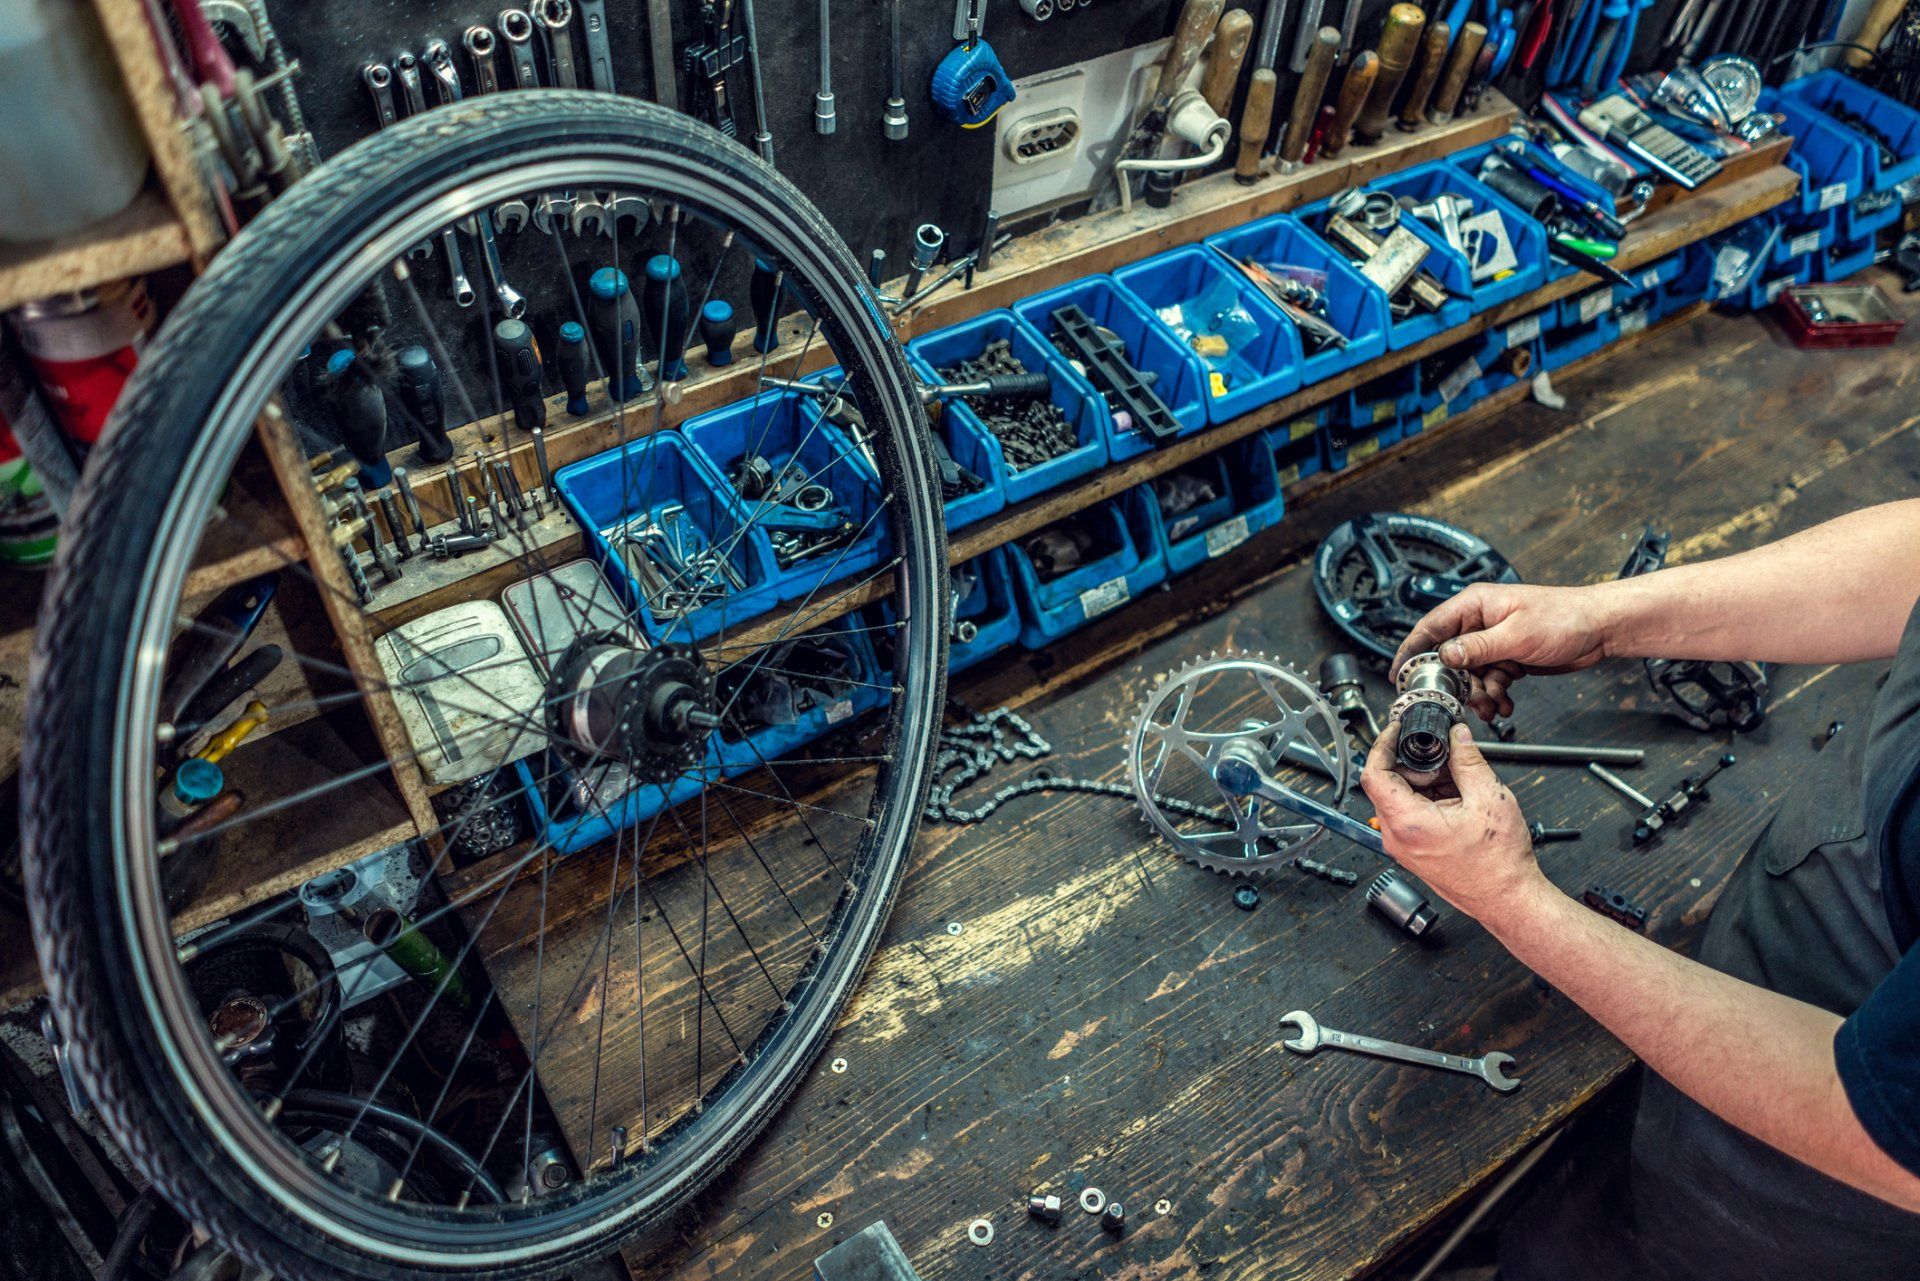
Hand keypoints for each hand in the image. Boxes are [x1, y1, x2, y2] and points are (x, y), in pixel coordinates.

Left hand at [1360, 720, 1546, 926]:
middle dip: (1416, 764)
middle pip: (1388, 784)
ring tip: (1459, 781)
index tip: (1397, 730)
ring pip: (1401, 797)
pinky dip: (1430, 797)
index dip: (1383, 745)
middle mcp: (1397, 837)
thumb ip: (1468, 760)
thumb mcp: (1489, 798)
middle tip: (1445, 755)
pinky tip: (1458, 796)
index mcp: (1407, 822)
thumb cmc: (1499, 863)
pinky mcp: (1414, 850)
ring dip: (1426, 781)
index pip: (1374, 774)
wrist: (1508, 898)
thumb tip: (1457, 735)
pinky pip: (1411, 813)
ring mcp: (1403, 846)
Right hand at [1390, 582, 1615, 719]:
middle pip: (1449, 659)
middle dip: (1457, 685)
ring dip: (1479, 694)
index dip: (1412, 651)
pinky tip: (1504, 703)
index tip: (1400, 675)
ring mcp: (1493, 641)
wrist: (1600, 628)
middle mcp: (1480, 622)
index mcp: (1475, 605)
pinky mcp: (1507, 656)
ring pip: (1470, 675)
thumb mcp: (1517, 635)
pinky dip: (1494, 695)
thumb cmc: (1565, 617)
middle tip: (1466, 702)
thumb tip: (1445, 655)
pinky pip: (1489, 680)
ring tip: (1494, 706)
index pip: (1430, 628)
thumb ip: (1478, 647)